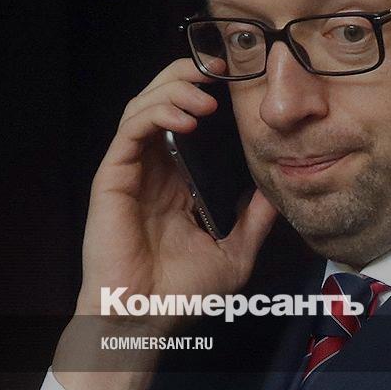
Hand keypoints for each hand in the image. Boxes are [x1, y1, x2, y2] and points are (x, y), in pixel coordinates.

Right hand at [53, 58, 276, 389]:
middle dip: (186, 76)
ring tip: (205, 96)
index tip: (236, 79)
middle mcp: (151, 169)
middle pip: (160, 101)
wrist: (148, 319)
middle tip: (219, 69)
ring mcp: (130, 171)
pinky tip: (185, 117)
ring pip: (142, 106)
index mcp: (176, 180)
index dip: (204, 92)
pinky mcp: (112, 178)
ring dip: (173, 90)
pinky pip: (129, 131)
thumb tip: (278, 190)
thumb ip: (254, 219)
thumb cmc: (182, 293)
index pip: (185, 119)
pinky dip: (156, 113)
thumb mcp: (235, 252)